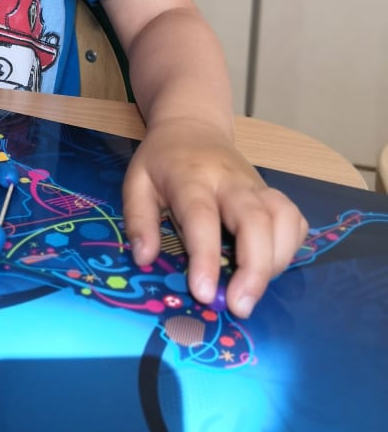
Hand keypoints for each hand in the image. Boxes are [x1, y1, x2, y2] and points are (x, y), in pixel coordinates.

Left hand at [122, 119, 308, 318]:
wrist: (193, 124)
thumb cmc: (162, 160)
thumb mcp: (136, 181)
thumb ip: (138, 220)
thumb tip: (144, 258)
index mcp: (191, 178)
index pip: (202, 217)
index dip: (206, 257)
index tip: (205, 293)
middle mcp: (230, 181)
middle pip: (255, 220)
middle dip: (255, 268)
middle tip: (241, 307)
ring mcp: (256, 186)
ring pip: (284, 219)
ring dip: (277, 260)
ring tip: (253, 290)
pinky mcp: (272, 193)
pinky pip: (295, 220)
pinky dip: (291, 247)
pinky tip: (270, 265)